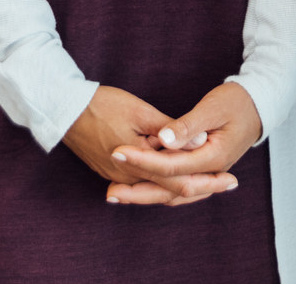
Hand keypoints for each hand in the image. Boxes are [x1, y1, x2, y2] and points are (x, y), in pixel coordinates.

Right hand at [61, 86, 237, 205]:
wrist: (64, 109)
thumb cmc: (102, 104)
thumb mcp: (141, 111)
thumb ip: (171, 129)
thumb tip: (200, 141)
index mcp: (138, 164)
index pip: (180, 180)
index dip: (208, 180)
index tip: (231, 178)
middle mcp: (127, 178)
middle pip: (171, 192)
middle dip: (203, 188)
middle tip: (230, 183)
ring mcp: (117, 178)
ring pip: (157, 191)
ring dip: (184, 187)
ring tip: (211, 182)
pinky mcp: (111, 172)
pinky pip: (143, 185)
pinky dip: (163, 184)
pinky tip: (177, 179)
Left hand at [108, 82, 262, 206]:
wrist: (259, 106)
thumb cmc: (236, 102)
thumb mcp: (213, 108)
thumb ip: (188, 126)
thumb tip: (165, 139)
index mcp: (213, 157)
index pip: (170, 165)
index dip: (142, 160)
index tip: (117, 151)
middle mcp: (210, 171)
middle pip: (170, 190)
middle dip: (138, 192)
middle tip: (110, 192)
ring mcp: (207, 174)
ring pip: (174, 194)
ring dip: (145, 195)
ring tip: (117, 194)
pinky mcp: (202, 170)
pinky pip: (178, 188)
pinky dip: (158, 189)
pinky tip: (139, 189)